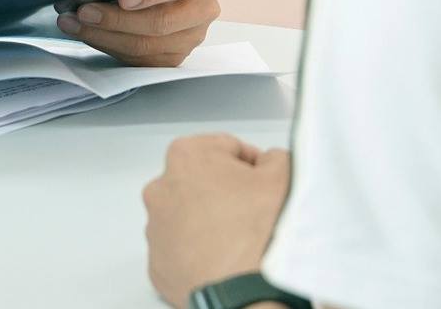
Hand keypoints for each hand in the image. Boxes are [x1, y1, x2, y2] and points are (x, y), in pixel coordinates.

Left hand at [58, 0, 220, 65]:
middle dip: (116, 19)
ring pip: (147, 45)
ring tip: (74, 24)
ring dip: (105, 36)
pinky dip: (110, 46)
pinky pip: (140, 59)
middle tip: (85, 12)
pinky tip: (89, 34)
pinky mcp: (176, 56)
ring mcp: (192, 37)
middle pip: (160, 22)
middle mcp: (204, 8)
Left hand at [143, 134, 290, 306]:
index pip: (226, 148)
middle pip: (202, 181)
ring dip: (211, 222)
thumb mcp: (284, 173)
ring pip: (189, 216)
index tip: (262, 179)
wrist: (248, 291)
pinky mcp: (158, 266)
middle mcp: (161, 190)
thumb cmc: (258, 234)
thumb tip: (269, 163)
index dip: (252, 163)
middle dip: (226, 191)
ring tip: (240, 238)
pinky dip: (200, 251)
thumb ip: (274, 156)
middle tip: (253, 210)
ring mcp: (156, 231)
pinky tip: (225, 257)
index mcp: (186, 157)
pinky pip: (182, 250)